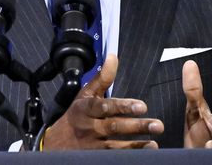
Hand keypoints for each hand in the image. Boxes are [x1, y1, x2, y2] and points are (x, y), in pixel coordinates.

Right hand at [43, 54, 164, 149]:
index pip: (104, 106)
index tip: (141, 106)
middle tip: (156, 125)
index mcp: (85, 108)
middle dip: (136, 126)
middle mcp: (89, 127)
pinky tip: (145, 151)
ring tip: (153, 141)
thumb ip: (102, 78)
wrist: (55, 144)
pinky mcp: (95, 158)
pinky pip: (114, 157)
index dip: (122, 106)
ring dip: (136, 144)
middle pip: (113, 127)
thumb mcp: (84, 95)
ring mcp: (92, 145)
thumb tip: (113, 57)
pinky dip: (131, 155)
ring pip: (115, 145)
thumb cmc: (75, 116)